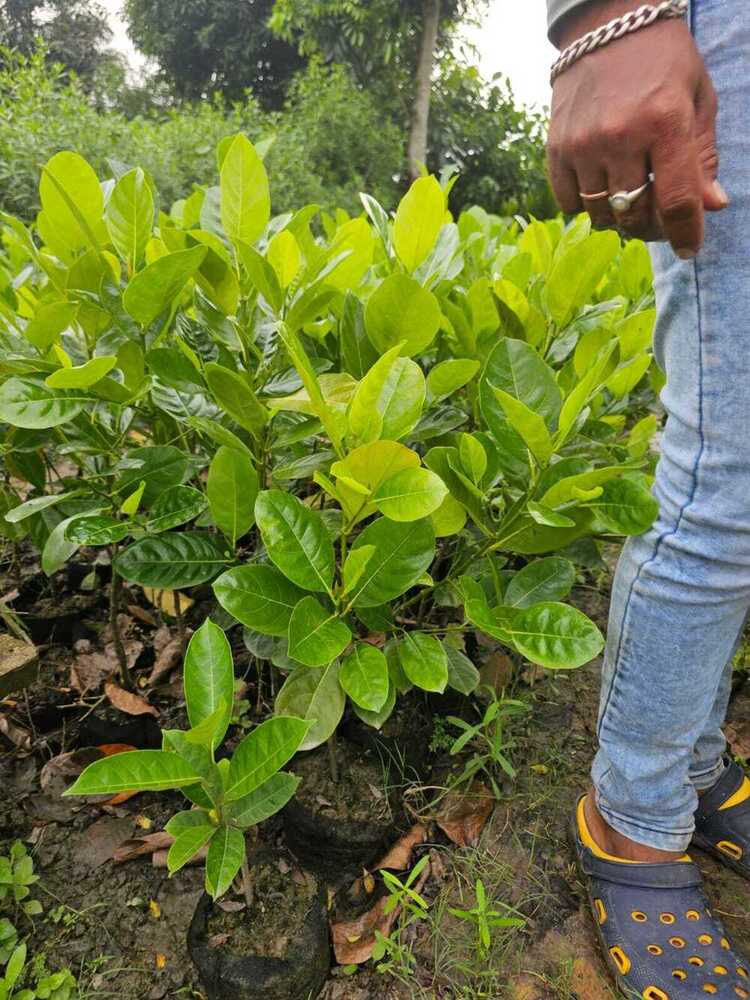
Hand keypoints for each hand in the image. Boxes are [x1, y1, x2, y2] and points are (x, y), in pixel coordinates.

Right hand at [547, 0, 727, 257]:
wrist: (606, 24)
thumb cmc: (662, 60)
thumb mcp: (697, 98)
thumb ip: (703, 155)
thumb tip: (713, 205)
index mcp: (665, 122)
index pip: (676, 200)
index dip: (685, 234)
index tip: (689, 249)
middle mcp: (621, 137)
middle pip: (636, 215)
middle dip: (652, 228)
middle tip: (659, 220)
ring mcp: (583, 144)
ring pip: (602, 215)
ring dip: (619, 218)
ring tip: (629, 200)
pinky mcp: (556, 147)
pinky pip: (569, 203)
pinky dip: (587, 205)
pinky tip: (601, 186)